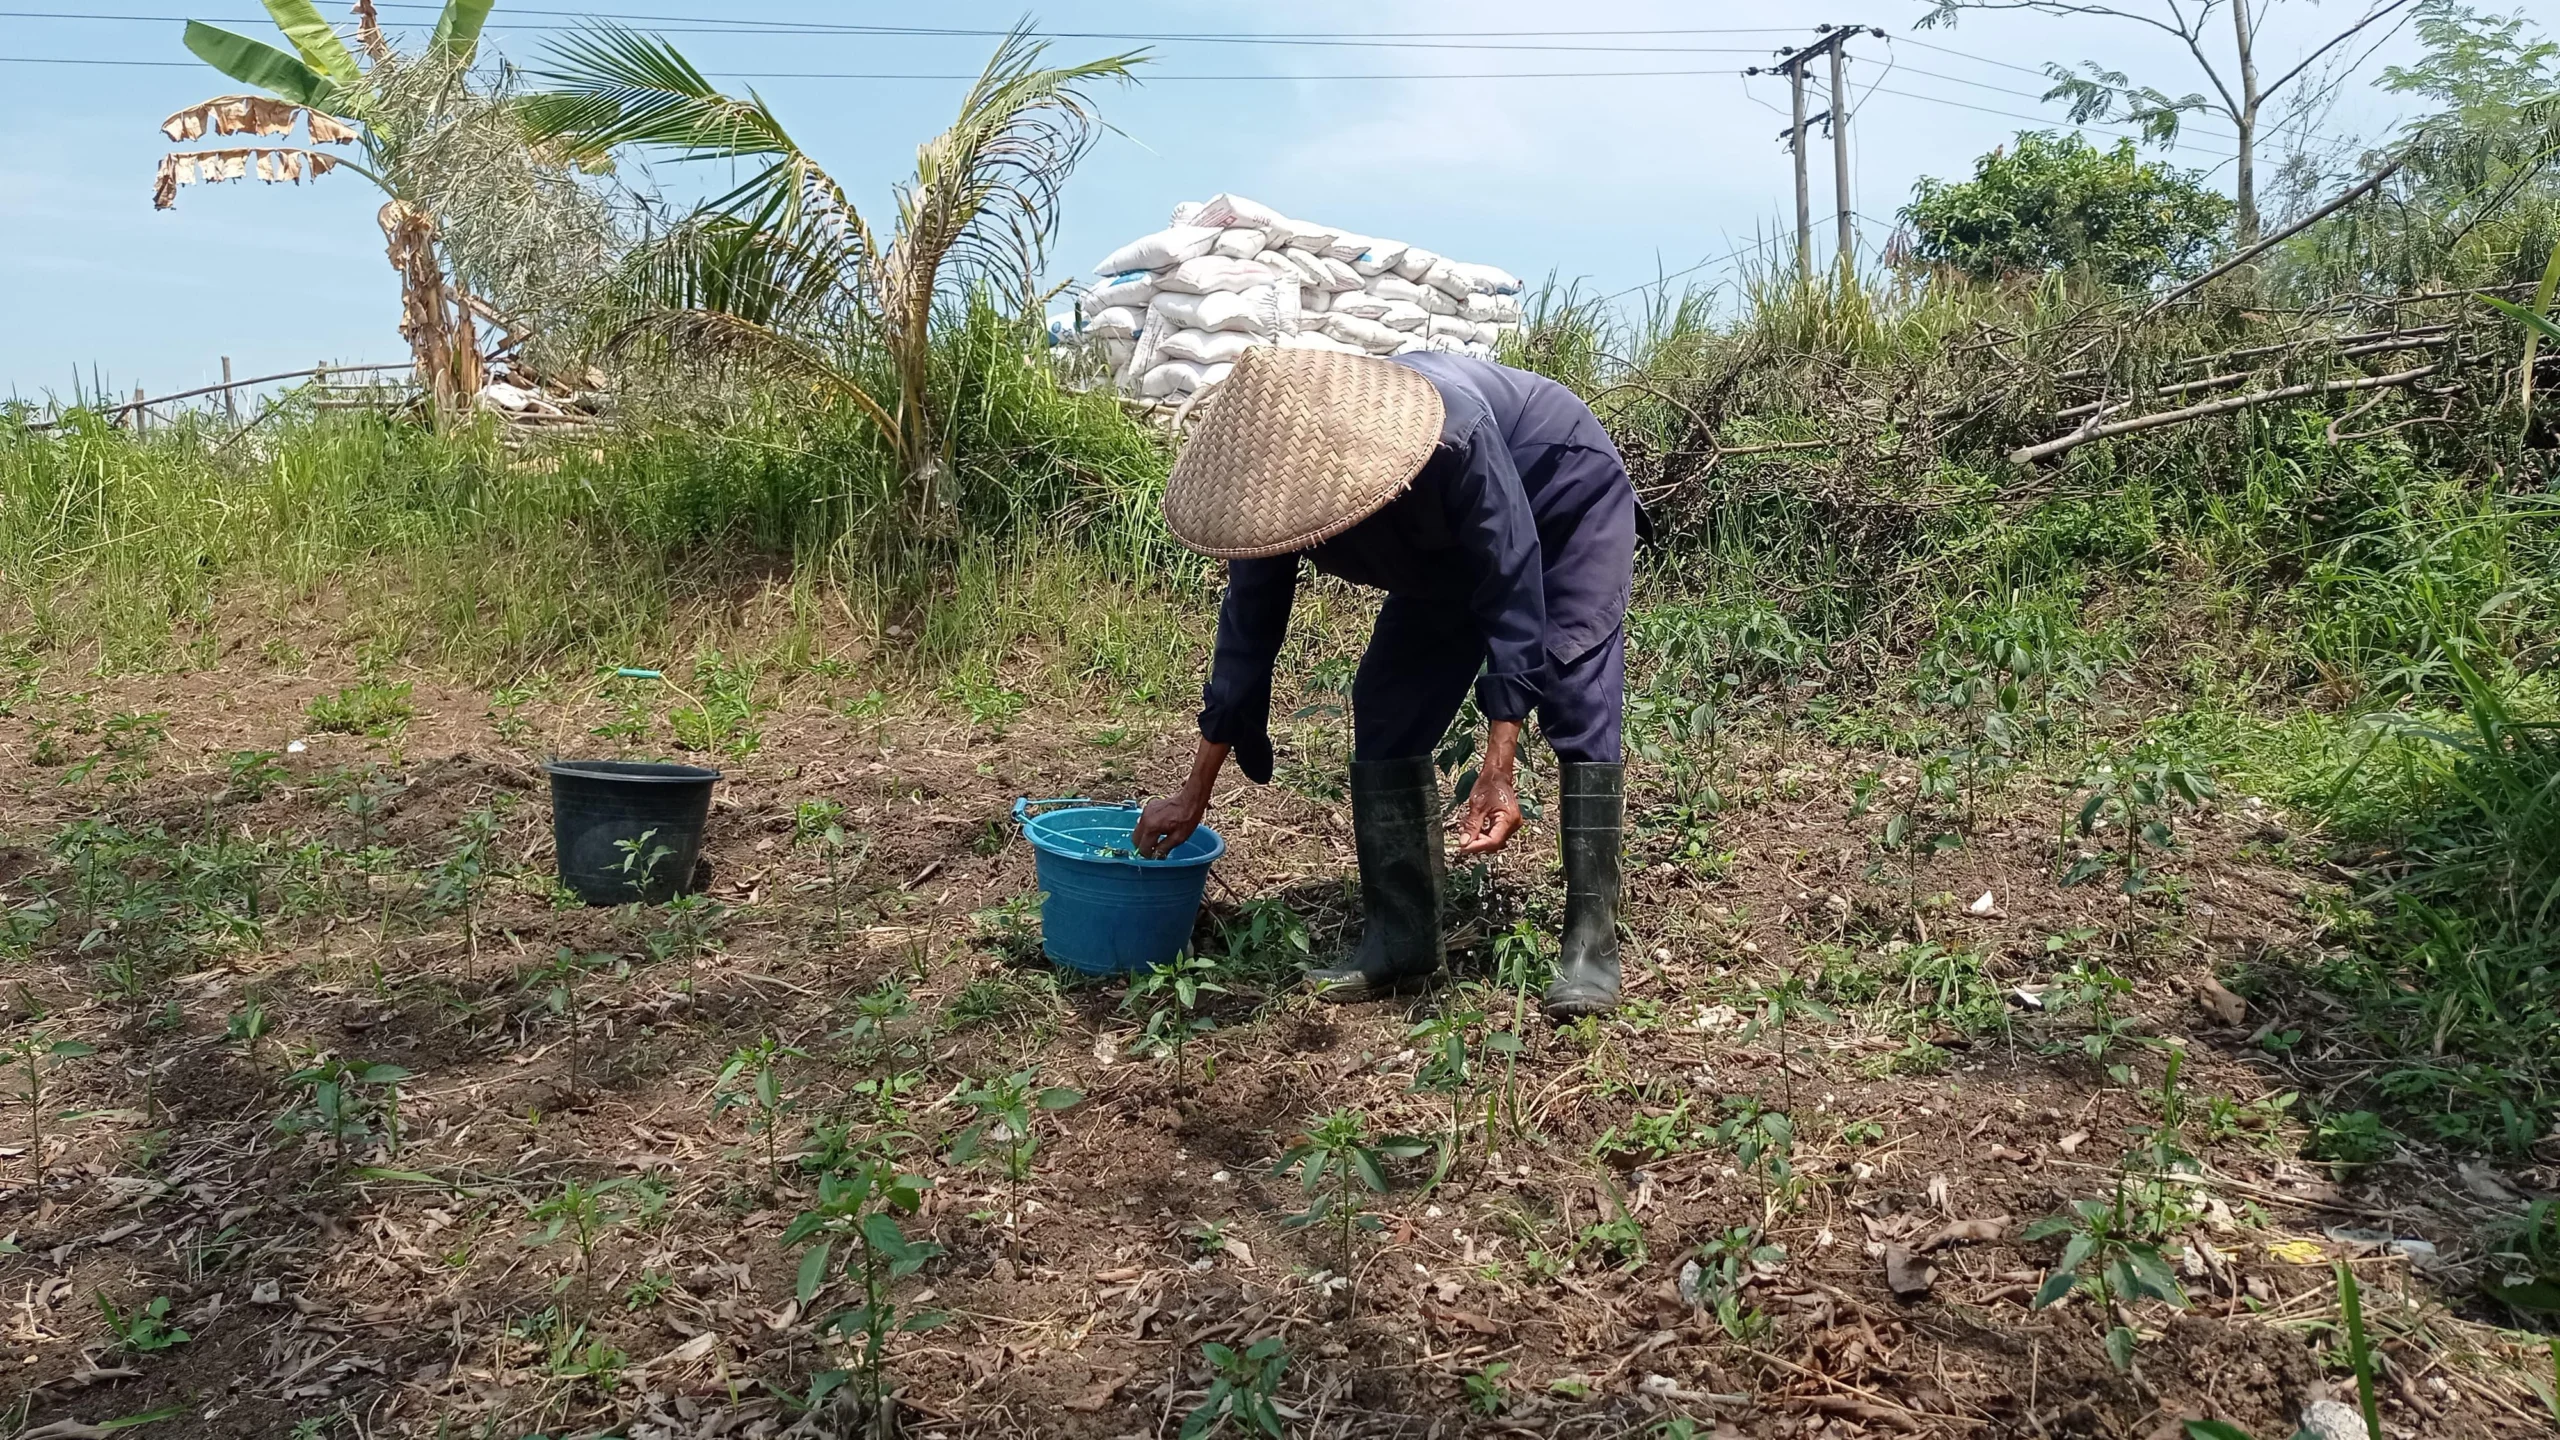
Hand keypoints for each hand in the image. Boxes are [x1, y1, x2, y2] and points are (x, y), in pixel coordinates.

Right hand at [1134, 789, 1205, 858]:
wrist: (1189, 801)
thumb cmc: (1187, 819)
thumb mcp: (1178, 838)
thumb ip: (1164, 848)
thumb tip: (1155, 856)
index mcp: (1152, 827)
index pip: (1142, 847)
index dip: (1148, 854)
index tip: (1154, 856)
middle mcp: (1145, 819)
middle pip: (1135, 839)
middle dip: (1142, 846)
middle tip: (1153, 850)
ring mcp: (1145, 812)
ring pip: (1138, 830)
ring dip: (1144, 837)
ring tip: (1156, 839)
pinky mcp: (1148, 807)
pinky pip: (1143, 821)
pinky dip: (1147, 827)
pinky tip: (1158, 828)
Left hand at [1455, 719, 1526, 855]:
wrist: (1496, 775)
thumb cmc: (1489, 785)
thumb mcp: (1477, 807)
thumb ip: (1471, 826)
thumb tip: (1464, 843)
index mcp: (1509, 819)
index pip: (1493, 841)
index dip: (1477, 846)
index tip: (1463, 847)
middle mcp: (1514, 824)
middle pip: (1494, 843)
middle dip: (1476, 842)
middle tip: (1462, 839)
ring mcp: (1511, 824)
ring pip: (1493, 839)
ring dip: (1478, 837)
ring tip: (1465, 830)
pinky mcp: (1507, 823)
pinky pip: (1494, 833)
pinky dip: (1482, 832)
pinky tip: (1473, 827)